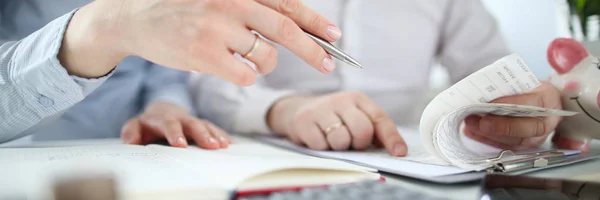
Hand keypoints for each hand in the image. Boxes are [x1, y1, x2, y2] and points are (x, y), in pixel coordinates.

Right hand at [59, 0, 339, 84]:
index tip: (334, 36)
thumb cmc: (184, 10)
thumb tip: (295, 27)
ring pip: (265, 57)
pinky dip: (244, 76)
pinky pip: (245, 75)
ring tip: (241, 57)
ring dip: (263, 64)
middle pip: (285, 28)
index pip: (286, 3)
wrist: (136, 18)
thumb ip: (252, 8)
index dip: (314, 21)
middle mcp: (230, 2)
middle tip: (327, 63)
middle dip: (312, 50)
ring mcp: (216, 27)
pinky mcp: (204, 53)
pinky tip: (225, 67)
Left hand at [120, 102, 230, 148]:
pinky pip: (214, 129)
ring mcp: (194, 120)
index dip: (175, 133)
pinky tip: (230, 144)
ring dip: (215, 135)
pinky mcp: (203, 125)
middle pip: (193, 124)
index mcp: (164, 117)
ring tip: (223, 145)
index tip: (181, 145)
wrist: (163, 111)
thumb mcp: (135, 125)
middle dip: (202, 134)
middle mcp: (181, 117)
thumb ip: (131, 131)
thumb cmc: (149, 123)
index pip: (169, 124)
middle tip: (211, 146)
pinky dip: (222, 135)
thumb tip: (131, 141)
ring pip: (206, 125)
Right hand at [267, 91, 406, 155]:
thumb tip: (396, 149)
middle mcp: (340, 100)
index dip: (391, 138)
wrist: (297, 111)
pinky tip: (317, 137)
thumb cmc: (332, 118)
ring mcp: (321, 109)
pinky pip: (321, 146)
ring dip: (338, 146)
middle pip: (362, 131)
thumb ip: (374, 130)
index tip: (399, 153)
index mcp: (357, 99)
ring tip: (331, 138)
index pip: (379, 118)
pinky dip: (321, 148)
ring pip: (341, 140)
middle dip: (359, 143)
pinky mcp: (304, 121)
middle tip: (350, 142)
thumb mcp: (354, 117)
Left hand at [464, 82, 562, 149]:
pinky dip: (486, 139)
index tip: (490, 103)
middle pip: (526, 129)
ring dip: (489, 134)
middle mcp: (547, 121)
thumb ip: (508, 87)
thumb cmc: (528, 89)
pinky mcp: (525, 146)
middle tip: (479, 121)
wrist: (540, 101)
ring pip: (514, 141)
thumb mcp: (523, 81)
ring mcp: (537, 137)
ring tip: (470, 124)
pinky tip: (472, 132)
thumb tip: (482, 92)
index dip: (510, 104)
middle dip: (500, 126)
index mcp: (548, 99)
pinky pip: (506, 146)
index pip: (531, 103)